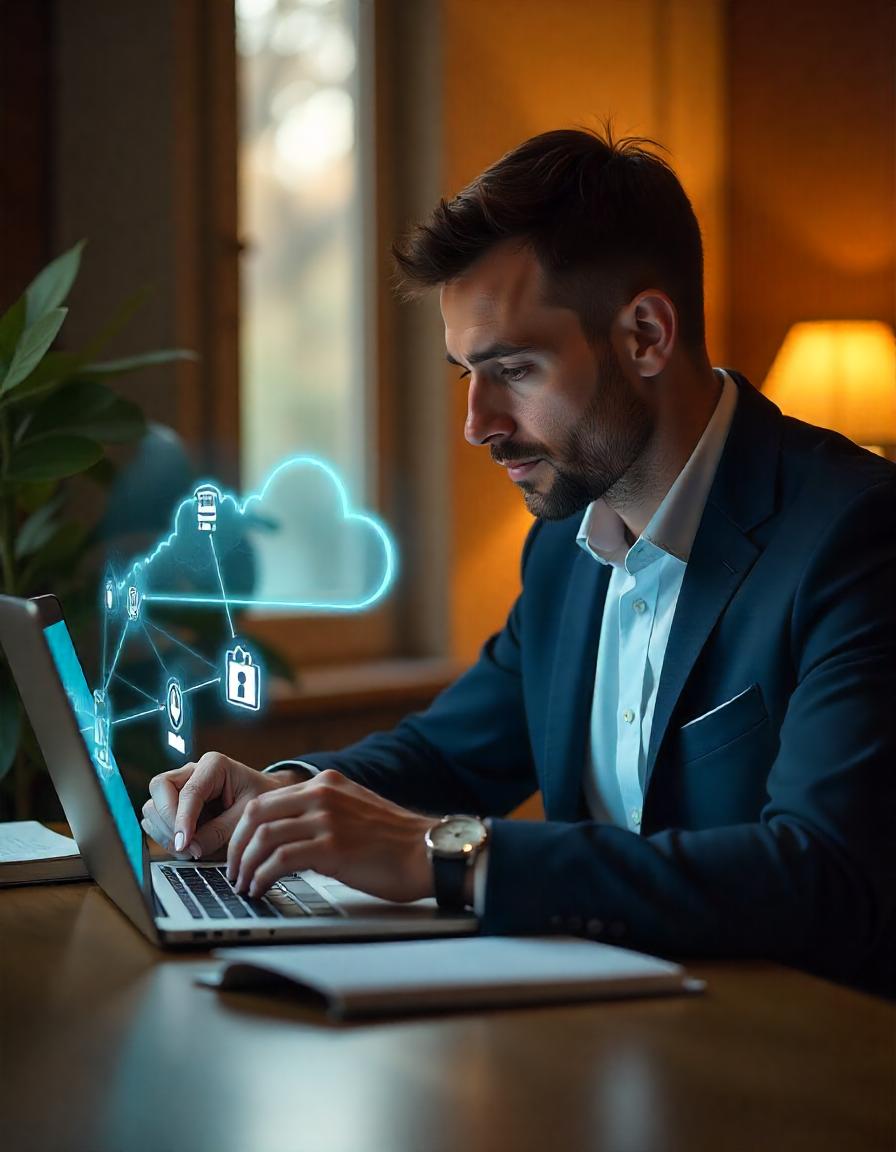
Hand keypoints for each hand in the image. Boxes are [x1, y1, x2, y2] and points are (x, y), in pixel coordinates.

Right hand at [141, 752, 291, 859]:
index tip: (184, 844)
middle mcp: (191, 771)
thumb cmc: (260, 802)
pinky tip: (187, 847)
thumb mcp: (247, 816)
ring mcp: (179, 787)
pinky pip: (155, 820)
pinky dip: (165, 837)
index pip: (189, 791)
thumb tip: (191, 847)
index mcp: (214, 765)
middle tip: (187, 847)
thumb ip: (220, 831)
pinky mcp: (174, 805)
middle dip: (168, 821)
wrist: (265, 801)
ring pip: (153, 805)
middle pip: (159, 788)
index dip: (182, 820)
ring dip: (165, 832)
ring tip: (191, 850)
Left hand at [226, 769, 434, 902]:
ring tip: (244, 885)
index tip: (238, 853)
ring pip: (263, 837)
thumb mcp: (354, 810)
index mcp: (326, 783)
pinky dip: (263, 877)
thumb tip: (286, 837)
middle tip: (233, 872)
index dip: (242, 830)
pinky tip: (262, 889)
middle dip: (237, 847)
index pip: (265, 800)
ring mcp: (327, 818)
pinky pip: (280, 859)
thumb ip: (322, 812)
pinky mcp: (332, 846)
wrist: (427, 851)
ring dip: (246, 866)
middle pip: (256, 814)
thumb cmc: (394, 841)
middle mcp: (323, 794)